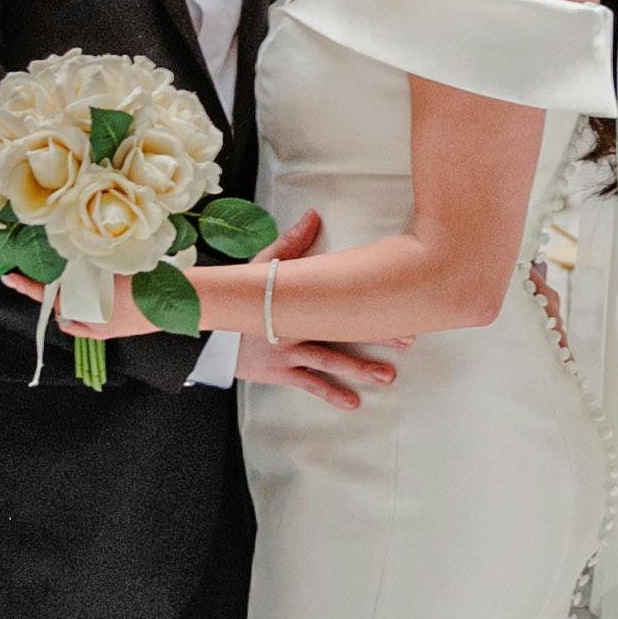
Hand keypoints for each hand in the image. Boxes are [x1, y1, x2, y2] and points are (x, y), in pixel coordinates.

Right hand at [221, 207, 399, 406]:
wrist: (209, 331)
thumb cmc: (242, 299)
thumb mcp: (262, 268)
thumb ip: (290, 243)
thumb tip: (314, 215)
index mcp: (297, 299)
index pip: (340, 298)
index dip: (370, 302)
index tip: (400, 303)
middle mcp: (296, 325)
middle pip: (343, 329)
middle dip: (377, 337)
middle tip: (408, 341)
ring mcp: (289, 351)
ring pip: (330, 360)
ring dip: (359, 369)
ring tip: (387, 376)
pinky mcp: (280, 371)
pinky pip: (310, 384)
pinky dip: (331, 393)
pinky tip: (353, 403)